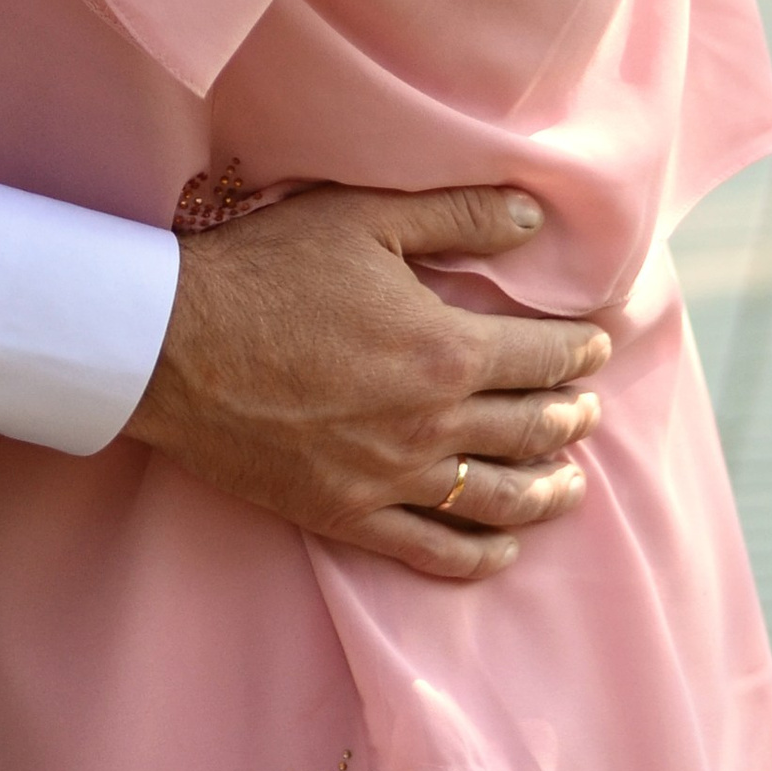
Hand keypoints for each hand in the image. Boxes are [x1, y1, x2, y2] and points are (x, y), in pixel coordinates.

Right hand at [123, 184, 607, 580]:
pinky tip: (504, 548)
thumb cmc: (268, 270)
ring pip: (497, 498)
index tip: (596, 347)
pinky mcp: (350, 514)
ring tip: (571, 484)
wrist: (175, 346)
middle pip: (531, 430)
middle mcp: (432, 423)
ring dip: (546, 490)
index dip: (578, 353)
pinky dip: (482, 555)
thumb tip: (533, 215)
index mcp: (444, 348)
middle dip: (571, 419)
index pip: (542, 359)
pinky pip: (434, 550)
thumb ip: (457, 216)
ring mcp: (392, 478)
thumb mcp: (363, 218)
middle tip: (588, 412)